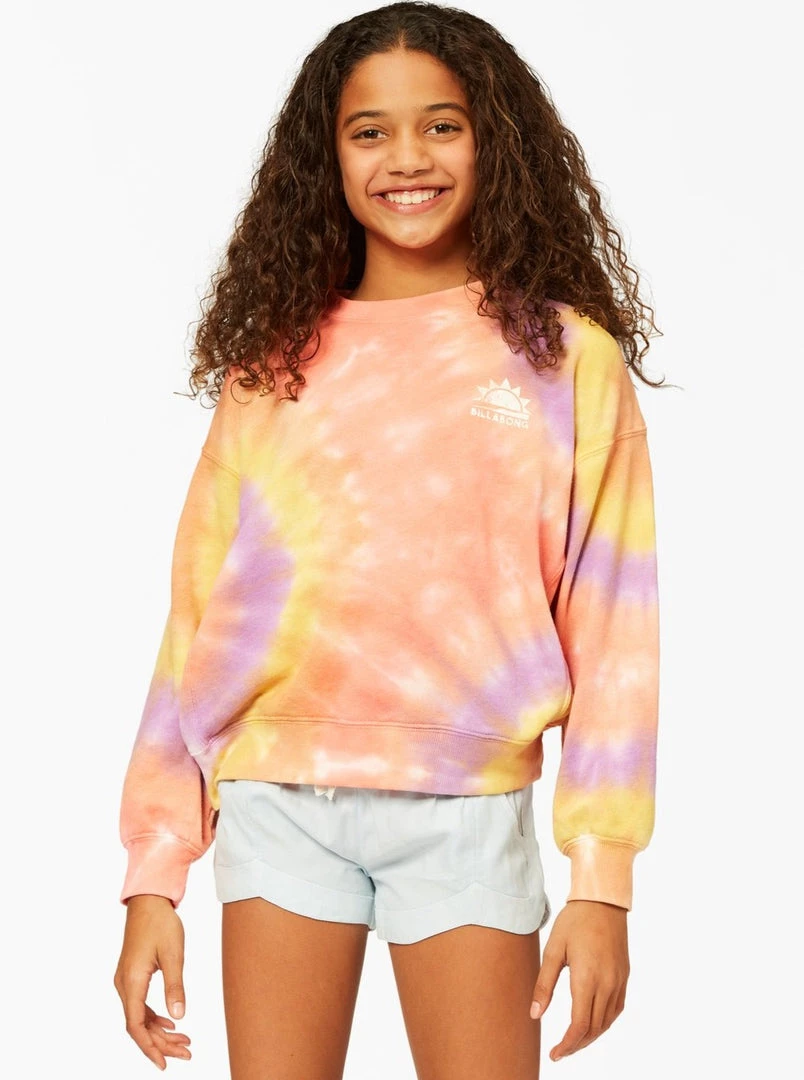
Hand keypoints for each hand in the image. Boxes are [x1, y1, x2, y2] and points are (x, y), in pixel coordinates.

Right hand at [114, 894, 191, 1069]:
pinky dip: (154, 1017)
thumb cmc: (161, 924)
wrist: (148, 901)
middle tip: (186, 1053)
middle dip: (161, 1042)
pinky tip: (170, 1023)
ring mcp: (126, 981)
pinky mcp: (131, 976)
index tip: (164, 1063)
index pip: (136, 1026)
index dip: (150, 1047)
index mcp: (131, 981)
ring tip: (184, 1042)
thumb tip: (178, 1016)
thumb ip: (175, 986)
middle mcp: (124, 985)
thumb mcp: (174, 954)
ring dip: (160, 1031)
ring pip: (139, 1017)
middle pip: (139, 1026)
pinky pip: (139, 1005)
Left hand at [529, 899, 628, 1061]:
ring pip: (606, 1022)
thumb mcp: (553, 950)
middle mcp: (607, 984)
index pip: (579, 1026)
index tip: (554, 1054)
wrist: (602, 900)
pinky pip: (616, 1010)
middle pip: (594, 1029)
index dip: (567, 1045)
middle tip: (559, 1050)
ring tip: (572, 1040)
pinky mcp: (624, 976)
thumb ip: (544, 984)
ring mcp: (619, 981)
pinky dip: (604, 1022)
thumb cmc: (574, 921)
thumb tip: (535, 1015)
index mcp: (587, 978)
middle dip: (576, 1044)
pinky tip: (592, 1022)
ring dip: (590, 1036)